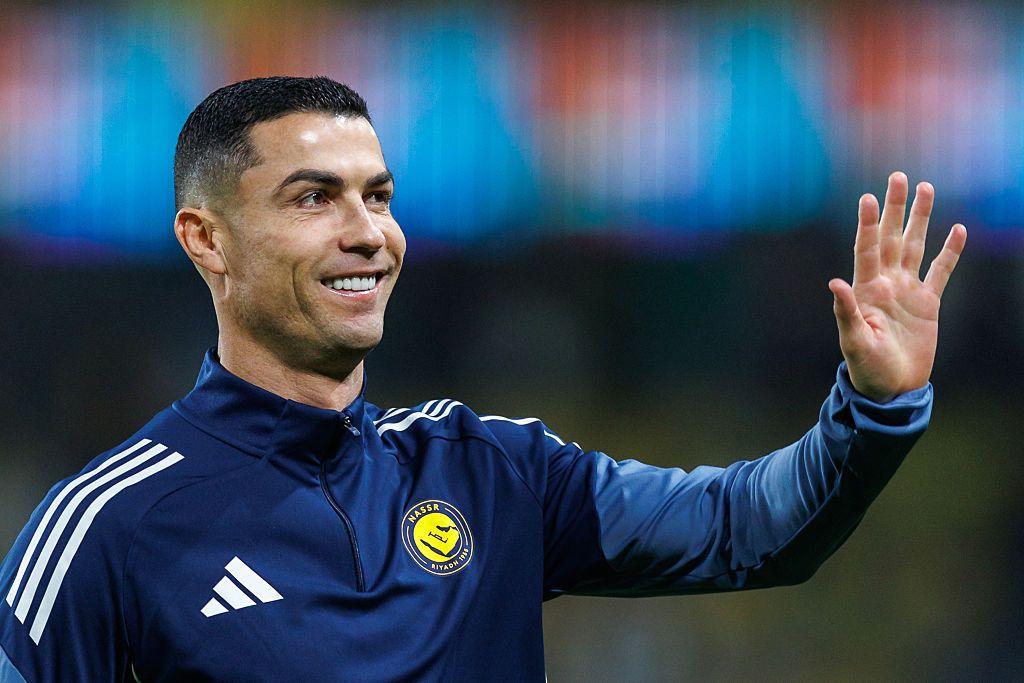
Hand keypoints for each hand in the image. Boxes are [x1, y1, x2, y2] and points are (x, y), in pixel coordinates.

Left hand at [828, 172, 966, 401]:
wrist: (891, 388)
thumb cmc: (867, 368)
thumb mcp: (854, 341)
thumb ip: (845, 312)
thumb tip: (834, 282)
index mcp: (865, 290)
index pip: (866, 249)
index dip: (867, 224)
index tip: (867, 198)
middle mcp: (886, 284)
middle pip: (890, 237)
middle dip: (894, 208)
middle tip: (898, 176)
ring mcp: (907, 291)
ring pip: (915, 246)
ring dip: (919, 219)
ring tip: (925, 189)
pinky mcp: (927, 303)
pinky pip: (940, 272)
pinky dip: (950, 252)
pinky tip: (958, 230)